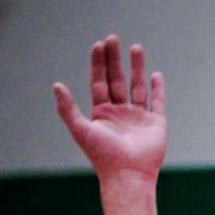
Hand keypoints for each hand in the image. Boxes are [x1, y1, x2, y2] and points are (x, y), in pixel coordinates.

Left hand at [54, 36, 167, 180]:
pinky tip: (155, 75)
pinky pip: (158, 102)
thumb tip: (56, 85)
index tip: (99, 45)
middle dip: (115, 60)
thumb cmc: (103, 156)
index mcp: (102, 114)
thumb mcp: (81, 130)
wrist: (128, 176)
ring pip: (137, 87)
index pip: (100, 82)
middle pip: (117, 80)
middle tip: (113, 38)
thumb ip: (67, 108)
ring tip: (136, 47)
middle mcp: (120, 113)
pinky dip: (158, 89)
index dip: (98, 64)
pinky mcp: (156, 124)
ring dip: (137, 68)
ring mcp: (138, 118)